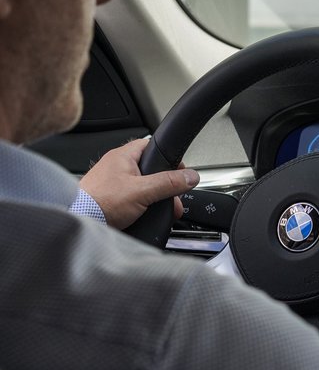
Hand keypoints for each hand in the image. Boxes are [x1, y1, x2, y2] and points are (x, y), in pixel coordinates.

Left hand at [79, 137, 199, 229]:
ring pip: (139, 185)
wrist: (77, 223)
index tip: (179, 169)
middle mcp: (114, 166)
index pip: (150, 145)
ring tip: (157, 209)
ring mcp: (108, 182)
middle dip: (163, 184)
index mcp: (122, 156)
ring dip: (151, 196)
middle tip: (171, 196)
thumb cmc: (100, 203)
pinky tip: (141, 215)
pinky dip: (138, 205)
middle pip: (148, 169)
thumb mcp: (143, 191)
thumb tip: (190, 176)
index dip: (167, 157)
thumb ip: (169, 183)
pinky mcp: (105, 198)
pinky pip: (128, 197)